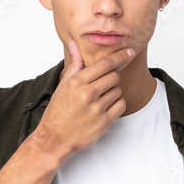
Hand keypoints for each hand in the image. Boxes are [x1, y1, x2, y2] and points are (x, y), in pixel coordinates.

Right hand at [36, 39, 134, 159]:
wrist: (54, 138)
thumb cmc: (58, 111)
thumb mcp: (63, 86)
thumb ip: (73, 64)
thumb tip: (74, 44)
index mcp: (77, 82)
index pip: (105, 64)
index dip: (120, 56)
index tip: (129, 52)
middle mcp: (87, 94)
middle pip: (114, 76)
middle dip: (111, 78)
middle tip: (102, 86)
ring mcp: (97, 108)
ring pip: (118, 90)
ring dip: (113, 93)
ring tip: (99, 100)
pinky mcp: (104, 122)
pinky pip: (121, 105)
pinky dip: (117, 105)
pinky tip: (105, 108)